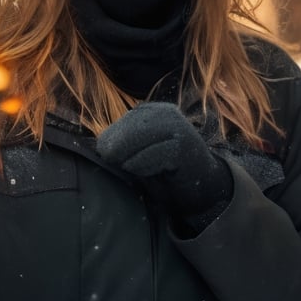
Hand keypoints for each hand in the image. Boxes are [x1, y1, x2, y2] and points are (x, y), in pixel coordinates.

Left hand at [95, 103, 232, 230]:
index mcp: (157, 112)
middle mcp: (170, 116)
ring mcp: (180, 130)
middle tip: (107, 159)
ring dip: (128, 153)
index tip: (101, 151)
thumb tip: (99, 146)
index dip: (112, 134)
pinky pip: (159, 153)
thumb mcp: (142, 153)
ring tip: (122, 166)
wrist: (202, 188)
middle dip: (117, 143)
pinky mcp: (186, 148)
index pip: (129, 119)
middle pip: (136, 125)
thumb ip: (124, 146)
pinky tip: (139, 171)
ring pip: (146, 136)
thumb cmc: (166, 172)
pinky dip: (144, 163)